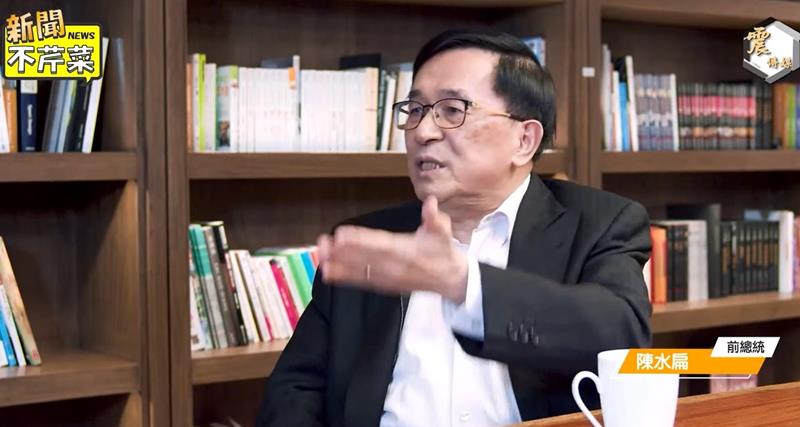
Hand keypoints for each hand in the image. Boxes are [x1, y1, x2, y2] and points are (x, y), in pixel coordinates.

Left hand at [316, 196, 467, 302]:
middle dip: (343, 252)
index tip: (342, 235)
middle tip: (323, 245)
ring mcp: (388, 277)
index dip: (361, 240)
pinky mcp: (384, 284)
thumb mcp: (443, 232)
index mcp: (406, 250)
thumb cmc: (442, 251)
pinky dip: (345, 277)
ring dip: (339, 265)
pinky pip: (362, 280)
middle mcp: (394, 266)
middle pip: (365, 258)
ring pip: (360, 270)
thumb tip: (432, 203)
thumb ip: (436, 218)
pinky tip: (328, 272)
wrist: (449, 280)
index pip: (380, 244)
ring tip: (321, 258)